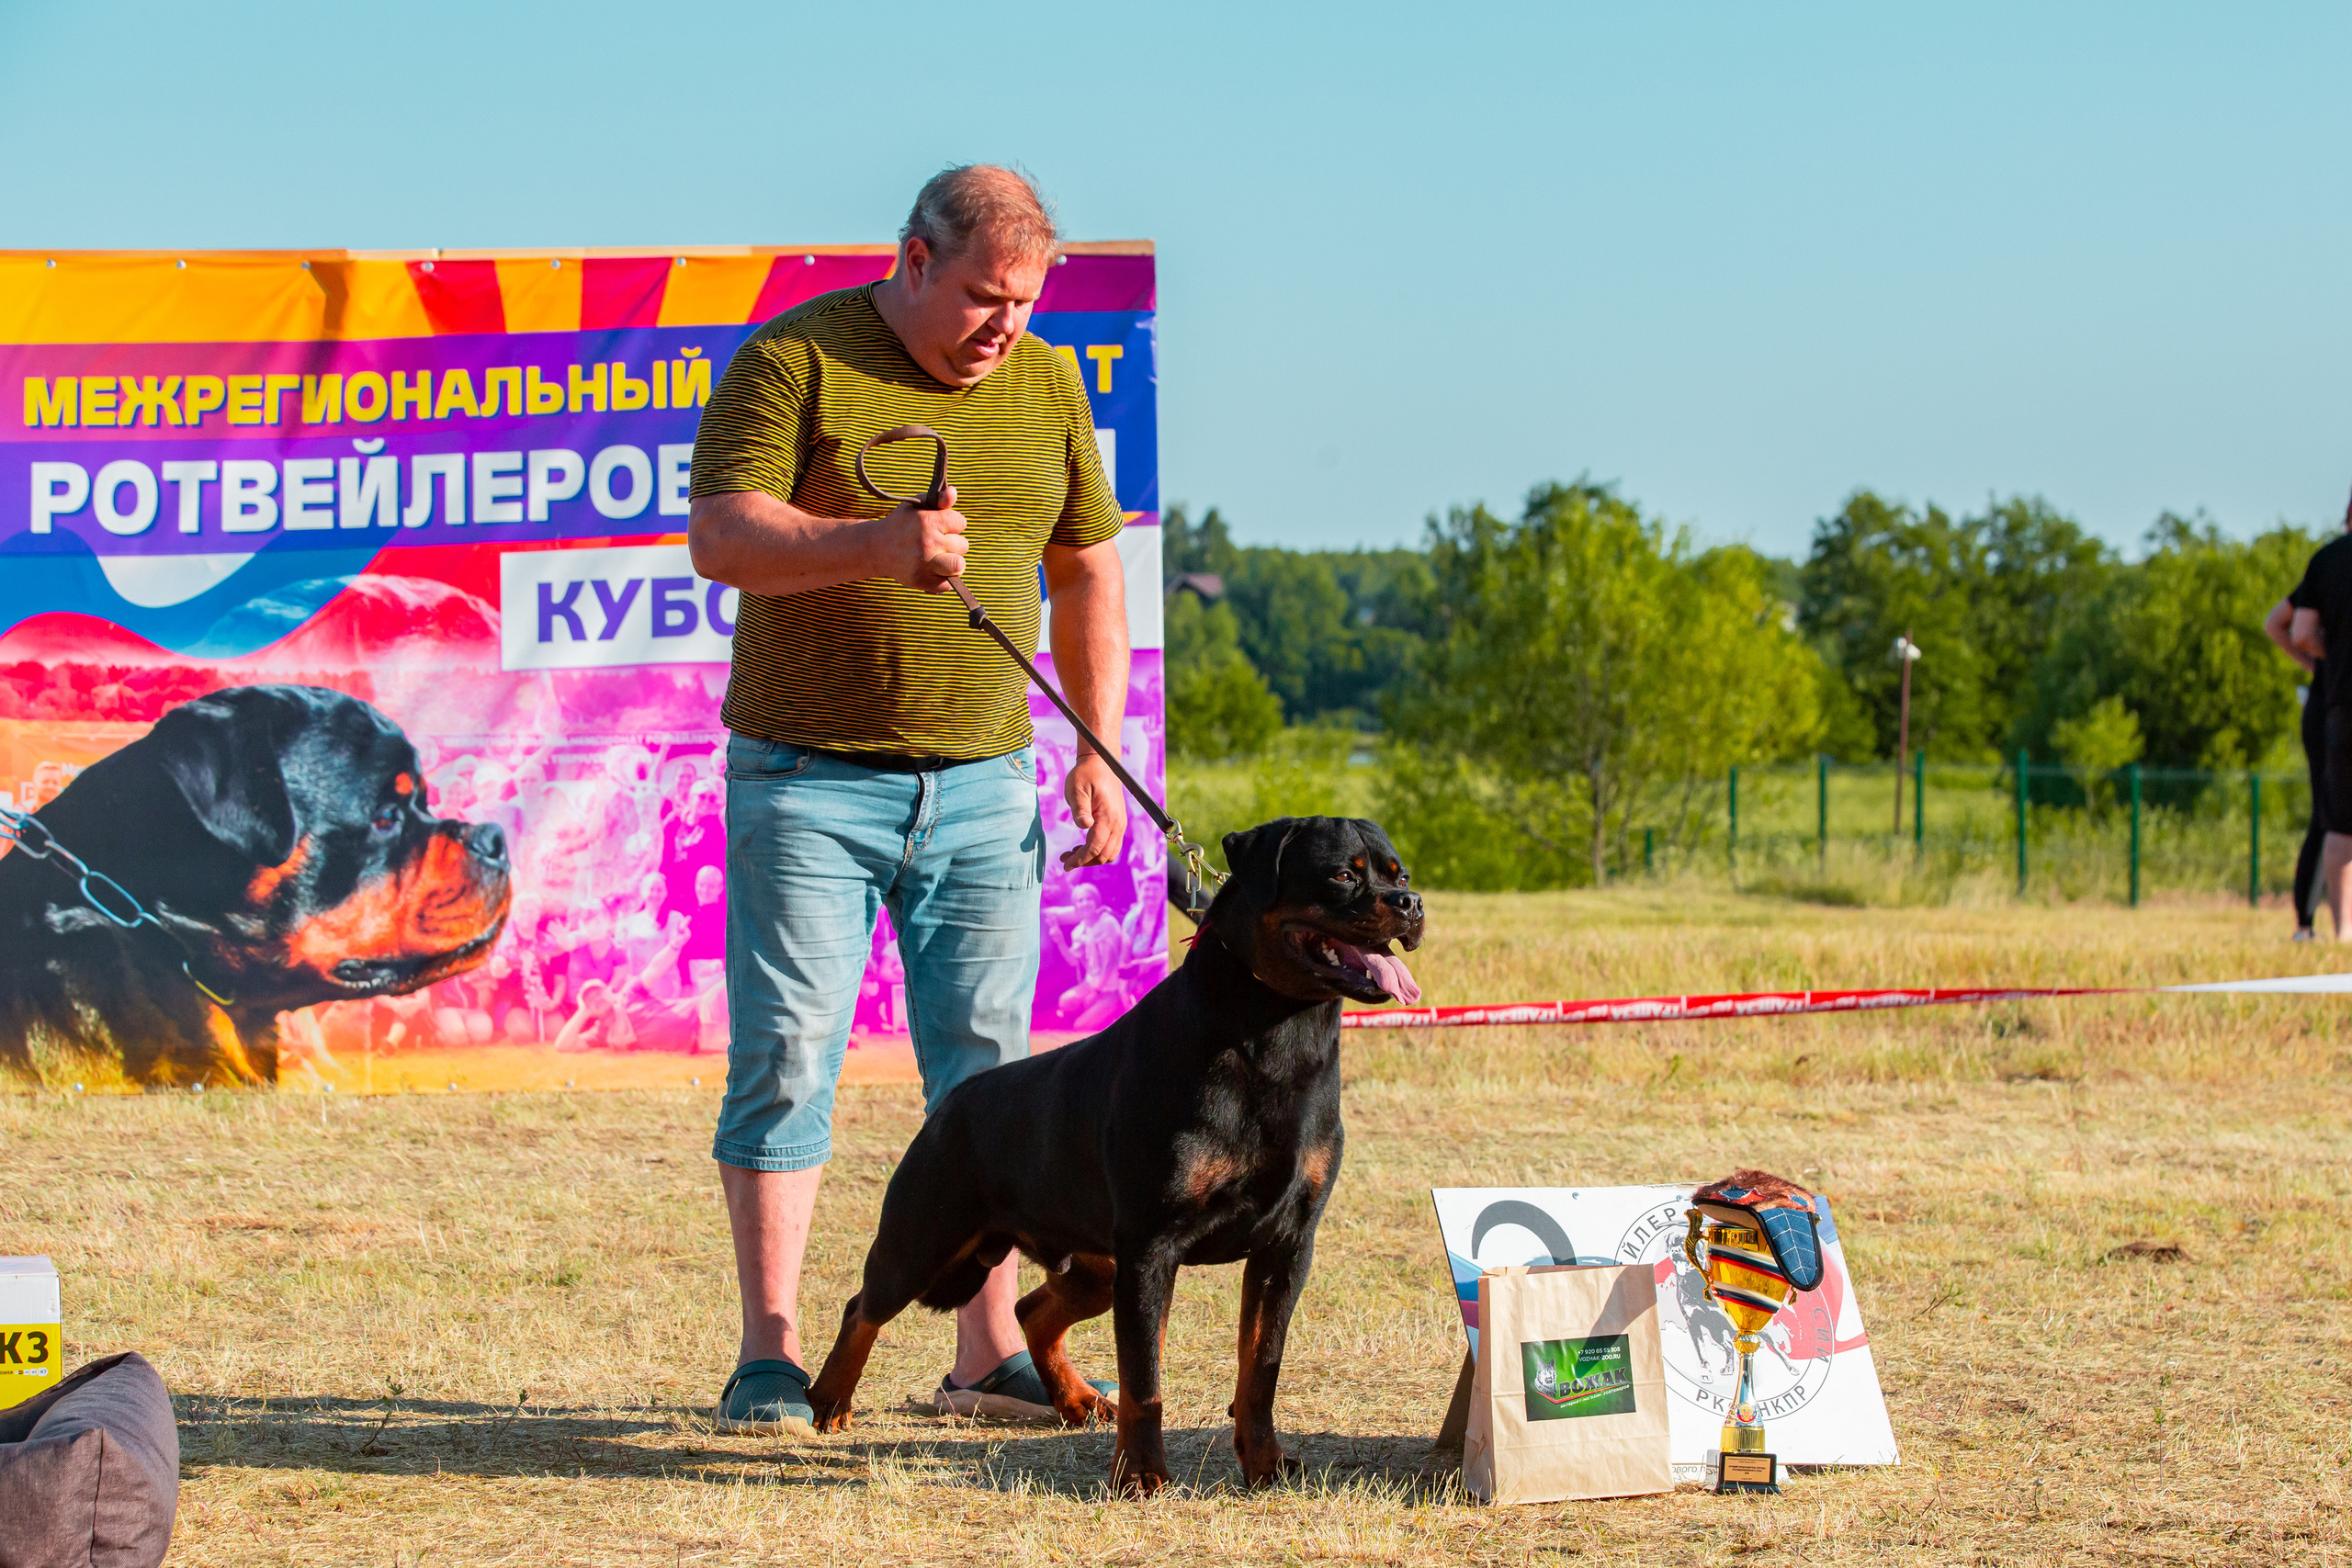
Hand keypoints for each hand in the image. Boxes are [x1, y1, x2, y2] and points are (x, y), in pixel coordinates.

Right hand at [883, 483, 967, 592]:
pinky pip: (947, 584)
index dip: (952, 524)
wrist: (876, 548)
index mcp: (927, 521)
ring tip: (941, 558)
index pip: (961, 523)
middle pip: (963, 545)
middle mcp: (927, 543)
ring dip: (953, 562)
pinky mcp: (922, 581)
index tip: (940, 526)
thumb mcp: (917, 506)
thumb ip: (939, 499)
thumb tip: (953, 492)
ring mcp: (925, 564)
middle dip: (953, 543)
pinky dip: (942, 578)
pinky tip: (932, 570)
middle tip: (937, 543)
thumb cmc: (902, 524)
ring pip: (959, 565)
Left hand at [1060, 753, 1127, 868]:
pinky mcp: (1119, 822)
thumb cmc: (1086, 774)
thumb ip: (1080, 808)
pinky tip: (1082, 845)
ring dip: (1092, 858)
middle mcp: (1118, 823)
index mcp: (1108, 816)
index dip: (1080, 859)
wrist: (1102, 762)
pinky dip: (1098, 851)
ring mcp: (1120, 823)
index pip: (1095, 847)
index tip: (1065, 864)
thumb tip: (1084, 826)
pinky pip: (1112, 845)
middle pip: (1104, 855)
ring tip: (1073, 853)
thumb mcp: (1077, 788)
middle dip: (1085, 861)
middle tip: (1065, 859)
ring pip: (1110, 853)